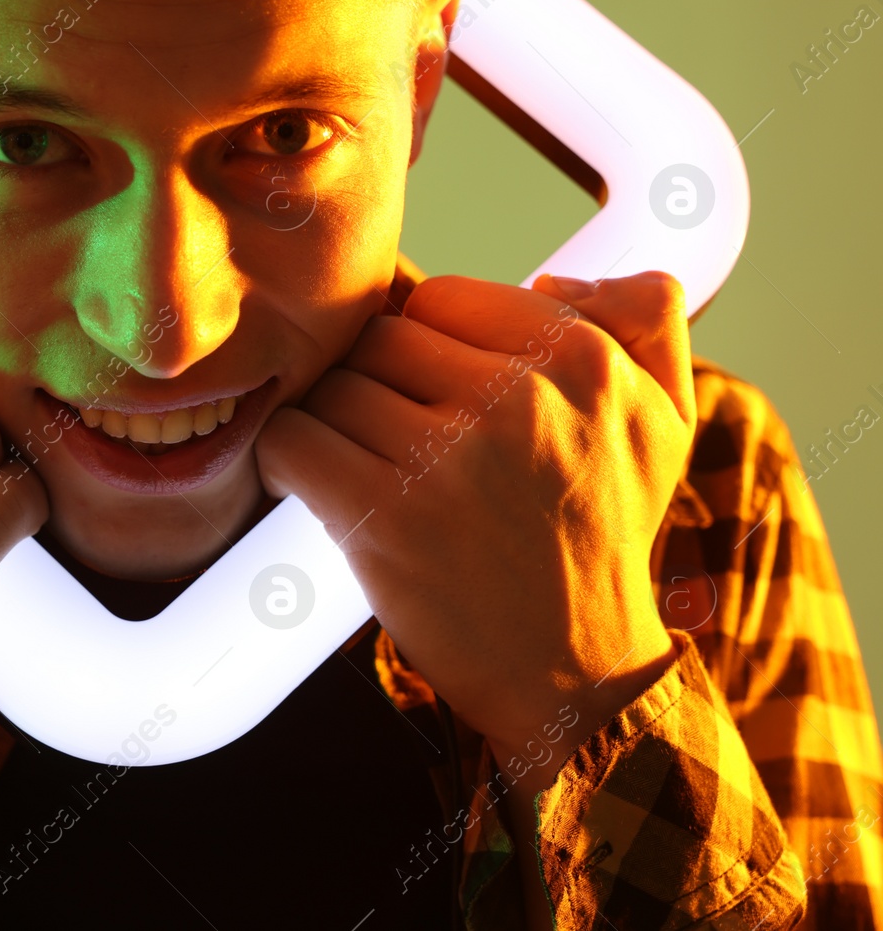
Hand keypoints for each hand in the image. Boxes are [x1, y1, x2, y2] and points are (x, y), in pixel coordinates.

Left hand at [255, 272, 694, 765]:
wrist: (576, 675)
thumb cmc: (601, 539)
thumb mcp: (662, 421)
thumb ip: (643, 321)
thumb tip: (554, 275)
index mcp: (582, 359)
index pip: (445, 297)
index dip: (429, 348)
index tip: (438, 397)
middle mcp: (518, 399)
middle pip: (382, 338)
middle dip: (380, 386)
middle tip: (401, 444)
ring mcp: (448, 457)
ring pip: (334, 388)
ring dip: (337, 428)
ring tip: (370, 472)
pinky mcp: (384, 515)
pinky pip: (292, 439)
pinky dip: (289, 462)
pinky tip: (320, 489)